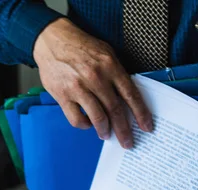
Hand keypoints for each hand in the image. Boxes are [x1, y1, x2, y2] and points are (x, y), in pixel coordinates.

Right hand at [33, 18, 152, 148]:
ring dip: (105, 130)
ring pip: (97, 118)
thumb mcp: (106, 54)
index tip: (146, 127)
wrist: (51, 40)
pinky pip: (77, 119)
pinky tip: (88, 124)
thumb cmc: (81, 47)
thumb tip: (128, 98)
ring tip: (107, 135)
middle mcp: (96, 77)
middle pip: (115, 110)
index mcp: (110, 67)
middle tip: (128, 142)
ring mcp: (78, 87)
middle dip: (124, 130)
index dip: (141, 114)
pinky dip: (85, 125)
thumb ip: (117, 74)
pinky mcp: (62, 95)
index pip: (131, 95)